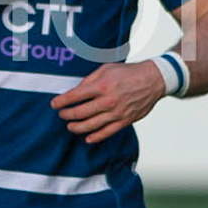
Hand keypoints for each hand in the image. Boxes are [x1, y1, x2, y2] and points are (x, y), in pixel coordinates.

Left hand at [49, 61, 165, 144]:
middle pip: (80, 113)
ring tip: (70, 126)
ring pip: (91, 125)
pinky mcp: (125, 120)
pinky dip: (96, 137)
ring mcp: (117, 112)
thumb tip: (76, 91)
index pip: (75, 96)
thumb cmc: (128, 73)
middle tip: (62, 115)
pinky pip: (107, 132)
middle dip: (67, 115)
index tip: (54, 104)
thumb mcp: (106, 69)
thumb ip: (89, 80)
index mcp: (102, 85)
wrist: (153, 80)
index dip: (61, 101)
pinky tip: (87, 138)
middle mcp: (108, 100)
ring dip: (77, 127)